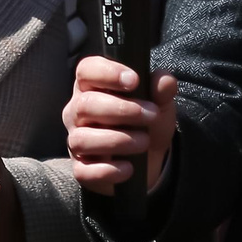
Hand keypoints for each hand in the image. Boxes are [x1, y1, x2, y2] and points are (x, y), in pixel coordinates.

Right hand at [62, 56, 176, 195]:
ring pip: (82, 139)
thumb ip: (161, 90)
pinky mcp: (82, 168)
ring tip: (143, 142)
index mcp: (92, 87)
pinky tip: (129, 167)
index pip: (87, 71)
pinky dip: (108, 170)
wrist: (150, 158)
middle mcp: (78, 112)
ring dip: (117, 140)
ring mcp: (77, 141)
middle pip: (85, 105)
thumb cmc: (147, 122)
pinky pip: (84, 171)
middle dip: (121, 110)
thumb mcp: (160, 104)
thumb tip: (164, 81)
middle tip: (151, 115)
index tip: (134, 81)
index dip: (107, 73)